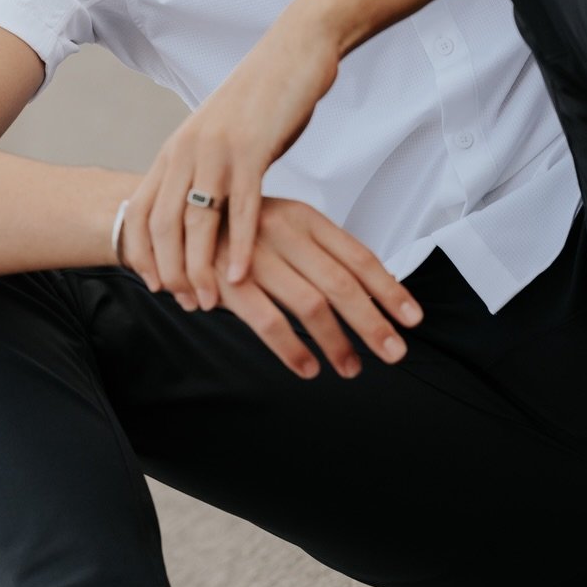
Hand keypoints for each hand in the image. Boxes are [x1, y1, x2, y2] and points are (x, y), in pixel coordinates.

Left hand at [123, 0, 343, 303]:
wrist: (296, 50)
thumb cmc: (265, 99)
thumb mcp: (223, 137)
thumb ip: (207, 171)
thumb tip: (204, 210)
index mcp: (176, 148)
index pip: (142, 210)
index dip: (145, 253)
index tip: (156, 286)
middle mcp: (188, 149)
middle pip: (163, 223)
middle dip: (170, 269)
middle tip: (185, 303)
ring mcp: (218, 149)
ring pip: (196, 221)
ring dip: (199, 267)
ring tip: (208, 301)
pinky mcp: (253, 148)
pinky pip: (241, 206)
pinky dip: (238, 245)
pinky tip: (242, 274)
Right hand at [209, 198, 422, 379]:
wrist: (174, 218)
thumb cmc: (239, 229)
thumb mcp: (284, 225)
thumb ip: (321, 253)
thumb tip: (372, 290)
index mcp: (305, 218)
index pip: (359, 256)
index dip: (389, 289)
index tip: (412, 318)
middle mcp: (285, 232)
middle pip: (342, 283)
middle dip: (373, 322)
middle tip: (395, 352)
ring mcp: (256, 255)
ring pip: (310, 305)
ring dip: (336, 341)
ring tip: (352, 368)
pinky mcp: (227, 281)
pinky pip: (267, 321)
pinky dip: (292, 348)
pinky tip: (308, 367)